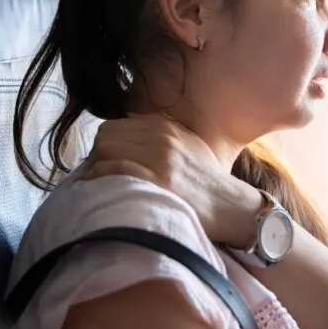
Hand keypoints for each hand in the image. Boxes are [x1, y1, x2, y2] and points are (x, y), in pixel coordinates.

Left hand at [81, 115, 260, 247]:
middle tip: (101, 172)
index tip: (106, 160)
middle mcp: (162, 139)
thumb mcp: (188, 144)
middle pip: (106, 136)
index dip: (105, 144)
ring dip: (97, 166)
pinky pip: (116, 168)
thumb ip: (159, 133)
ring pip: (106, 150)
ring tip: (101, 182)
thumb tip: (127, 122)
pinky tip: (102, 186)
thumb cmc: (207, 180)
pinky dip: (102, 176)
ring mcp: (160, 160)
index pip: (114, 126)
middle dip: (98, 154)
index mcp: (166, 128)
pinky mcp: (158, 182)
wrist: (230, 206)